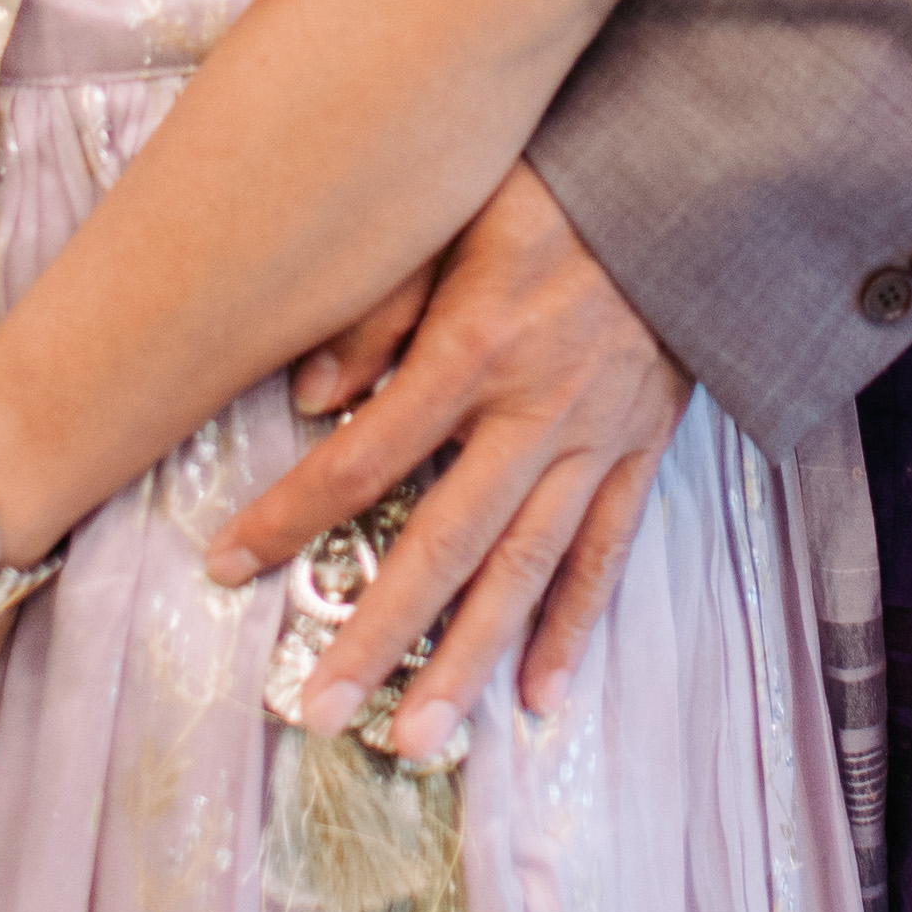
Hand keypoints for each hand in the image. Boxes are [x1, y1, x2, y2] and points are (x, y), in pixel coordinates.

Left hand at [203, 164, 688, 759]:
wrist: (688, 173)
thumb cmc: (558, 179)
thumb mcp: (454, 211)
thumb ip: (381, 304)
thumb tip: (311, 399)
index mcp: (474, 349)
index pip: (361, 459)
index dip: (288, 517)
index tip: (223, 566)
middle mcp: (535, 411)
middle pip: (443, 543)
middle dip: (378, 633)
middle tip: (323, 712)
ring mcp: (596, 438)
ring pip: (525, 569)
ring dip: (468, 659)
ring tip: (418, 737)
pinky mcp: (643, 447)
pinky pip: (607, 550)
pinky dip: (573, 625)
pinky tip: (537, 693)